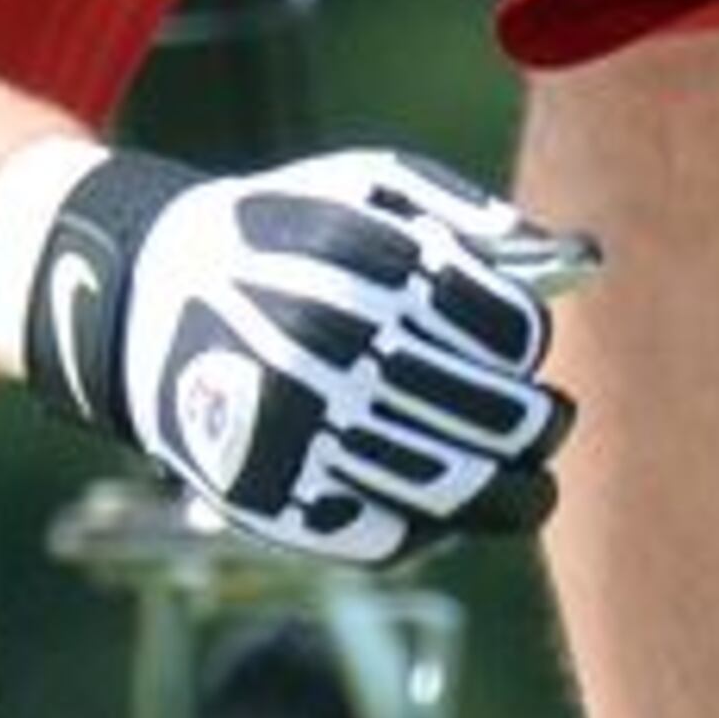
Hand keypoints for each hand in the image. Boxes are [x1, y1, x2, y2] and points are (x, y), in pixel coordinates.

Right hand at [22, 141, 590, 565]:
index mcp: (371, 266)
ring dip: (513, 495)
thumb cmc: (280, 233)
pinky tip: (445, 507)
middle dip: (539, 426)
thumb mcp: (363, 184)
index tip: (527, 355)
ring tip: (531, 489)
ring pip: (455, 490)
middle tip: (551, 426)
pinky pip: (387, 533)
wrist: (144, 298)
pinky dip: (431, 527)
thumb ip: (464, 211)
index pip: (507, 334)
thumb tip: (574, 255)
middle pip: (495, 418)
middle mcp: (340, 349)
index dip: (527, 349)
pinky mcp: (276, 496)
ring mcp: (307, 429)